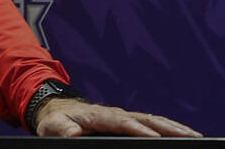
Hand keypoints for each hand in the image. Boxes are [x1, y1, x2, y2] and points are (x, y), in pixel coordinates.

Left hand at [35, 97, 201, 136]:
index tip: (152, 137)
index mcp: (96, 115)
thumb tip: (74, 132)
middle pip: (142, 119)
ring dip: (172, 127)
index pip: (119, 122)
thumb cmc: (55, 120)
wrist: (56, 109)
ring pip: (150, 120)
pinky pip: (150, 123)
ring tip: (193, 135)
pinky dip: (167, 126)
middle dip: (165, 127)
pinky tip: (181, 133)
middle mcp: (113, 113)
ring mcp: (122, 116)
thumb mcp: (53, 126)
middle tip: (187, 136)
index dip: (136, 129)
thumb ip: (63, 128)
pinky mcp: (127, 121)